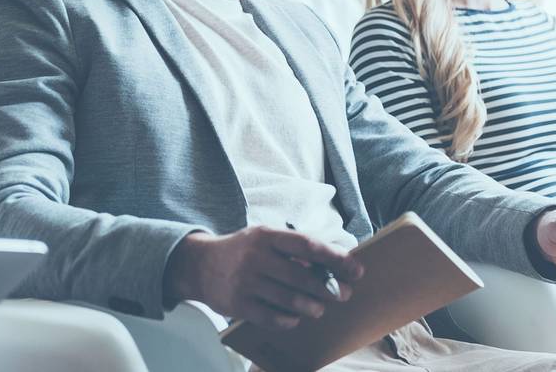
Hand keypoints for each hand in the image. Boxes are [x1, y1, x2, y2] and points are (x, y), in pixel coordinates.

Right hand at [163, 226, 363, 329]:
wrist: (199, 265)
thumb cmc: (243, 250)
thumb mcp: (263, 238)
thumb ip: (293, 248)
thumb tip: (333, 262)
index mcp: (266, 236)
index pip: (308, 245)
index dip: (335, 258)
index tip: (355, 269)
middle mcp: (256, 257)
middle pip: (301, 277)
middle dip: (328, 288)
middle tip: (343, 294)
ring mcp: (246, 282)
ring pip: (289, 300)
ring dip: (312, 307)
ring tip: (320, 308)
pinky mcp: (238, 304)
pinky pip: (272, 317)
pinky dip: (289, 320)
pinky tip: (295, 318)